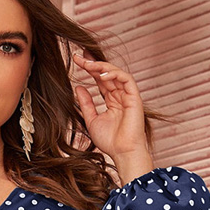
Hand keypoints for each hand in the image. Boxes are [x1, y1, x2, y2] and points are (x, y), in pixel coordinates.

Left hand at [72, 52, 152, 177]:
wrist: (122, 153)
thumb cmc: (110, 141)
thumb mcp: (92, 120)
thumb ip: (86, 104)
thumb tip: (78, 87)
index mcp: (111, 100)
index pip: (100, 79)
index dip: (89, 69)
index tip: (76, 61)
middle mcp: (120, 95)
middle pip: (106, 73)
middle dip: (92, 63)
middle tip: (78, 56)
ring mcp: (128, 95)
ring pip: (115, 73)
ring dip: (101, 66)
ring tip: (87, 64)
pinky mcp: (134, 97)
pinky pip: (126, 78)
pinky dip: (114, 73)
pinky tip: (101, 74)